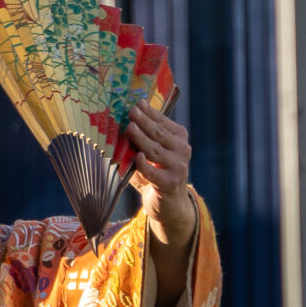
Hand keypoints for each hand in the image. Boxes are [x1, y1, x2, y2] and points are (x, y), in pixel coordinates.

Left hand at [126, 106, 196, 245]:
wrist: (169, 203)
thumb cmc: (156, 173)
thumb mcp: (152, 153)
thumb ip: (143, 139)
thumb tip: (123, 121)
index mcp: (179, 138)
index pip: (163, 122)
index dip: (150, 112)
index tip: (137, 102)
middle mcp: (182, 151)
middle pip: (159, 134)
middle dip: (144, 121)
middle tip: (131, 112)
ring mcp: (178, 167)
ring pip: (155, 151)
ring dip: (141, 139)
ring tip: (130, 128)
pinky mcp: (170, 184)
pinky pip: (153, 172)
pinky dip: (144, 165)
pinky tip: (137, 156)